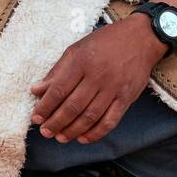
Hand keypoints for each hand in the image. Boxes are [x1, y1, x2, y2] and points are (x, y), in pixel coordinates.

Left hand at [29, 16, 165, 144]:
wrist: (140, 38)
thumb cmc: (105, 42)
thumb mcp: (77, 49)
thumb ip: (57, 71)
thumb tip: (36, 89)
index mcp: (81, 61)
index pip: (59, 90)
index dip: (45, 107)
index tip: (36, 118)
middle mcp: (97, 75)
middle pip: (73, 106)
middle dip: (56, 122)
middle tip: (45, 132)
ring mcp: (113, 88)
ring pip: (90, 116)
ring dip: (73, 130)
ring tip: (60, 138)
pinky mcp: (126, 98)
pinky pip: (110, 120)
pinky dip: (96, 133)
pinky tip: (83, 138)